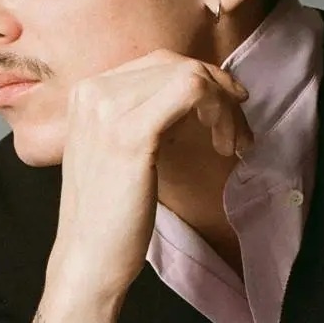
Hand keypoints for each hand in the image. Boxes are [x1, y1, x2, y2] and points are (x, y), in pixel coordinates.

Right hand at [50, 50, 251, 297]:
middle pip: (175, 64)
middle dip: (219, 91)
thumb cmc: (108, 215)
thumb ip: (142, 115)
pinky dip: (220, 113)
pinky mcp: (132, 135)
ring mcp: (109, 111)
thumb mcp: (118, 149)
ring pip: (190, 75)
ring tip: (232, 144)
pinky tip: (224, 145)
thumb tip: (194, 92)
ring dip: (224, 107)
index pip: (157, 64)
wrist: (87, 258)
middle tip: (237, 132)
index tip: (226, 111)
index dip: (202, 80)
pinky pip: (192, 92)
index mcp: (86, 93)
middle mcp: (93, 93)